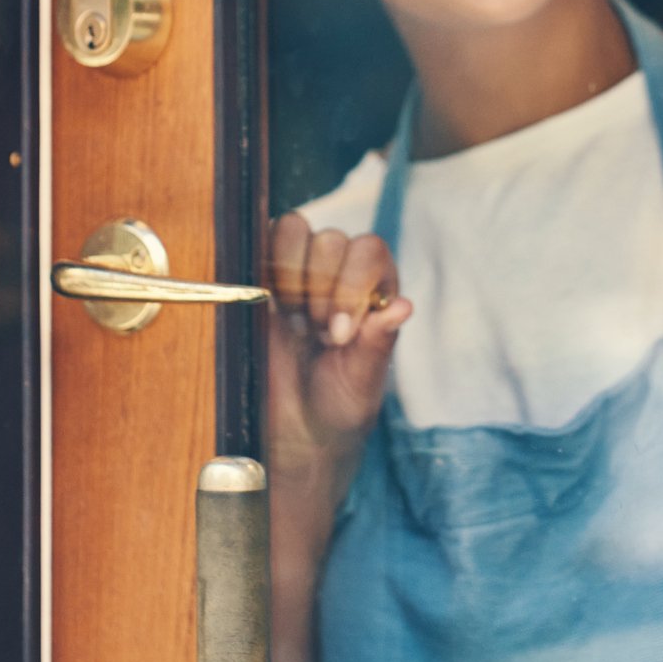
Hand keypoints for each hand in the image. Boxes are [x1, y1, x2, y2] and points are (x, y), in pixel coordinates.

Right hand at [265, 212, 411, 496]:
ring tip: (293, 322)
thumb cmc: (338, 406)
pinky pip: (259, 244)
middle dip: (320, 289)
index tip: (340, 333)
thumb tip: (403, 307)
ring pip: (293, 230)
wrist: (291, 431)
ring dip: (291, 278)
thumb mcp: (363, 382)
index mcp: (376, 288)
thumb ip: (379, 343)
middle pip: (331, 240)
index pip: (369, 250)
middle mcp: (340, 271)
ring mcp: (298, 270)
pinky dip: (262, 271)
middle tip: (316, 334)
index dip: (352, 284)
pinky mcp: (259, 276)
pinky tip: (270, 312)